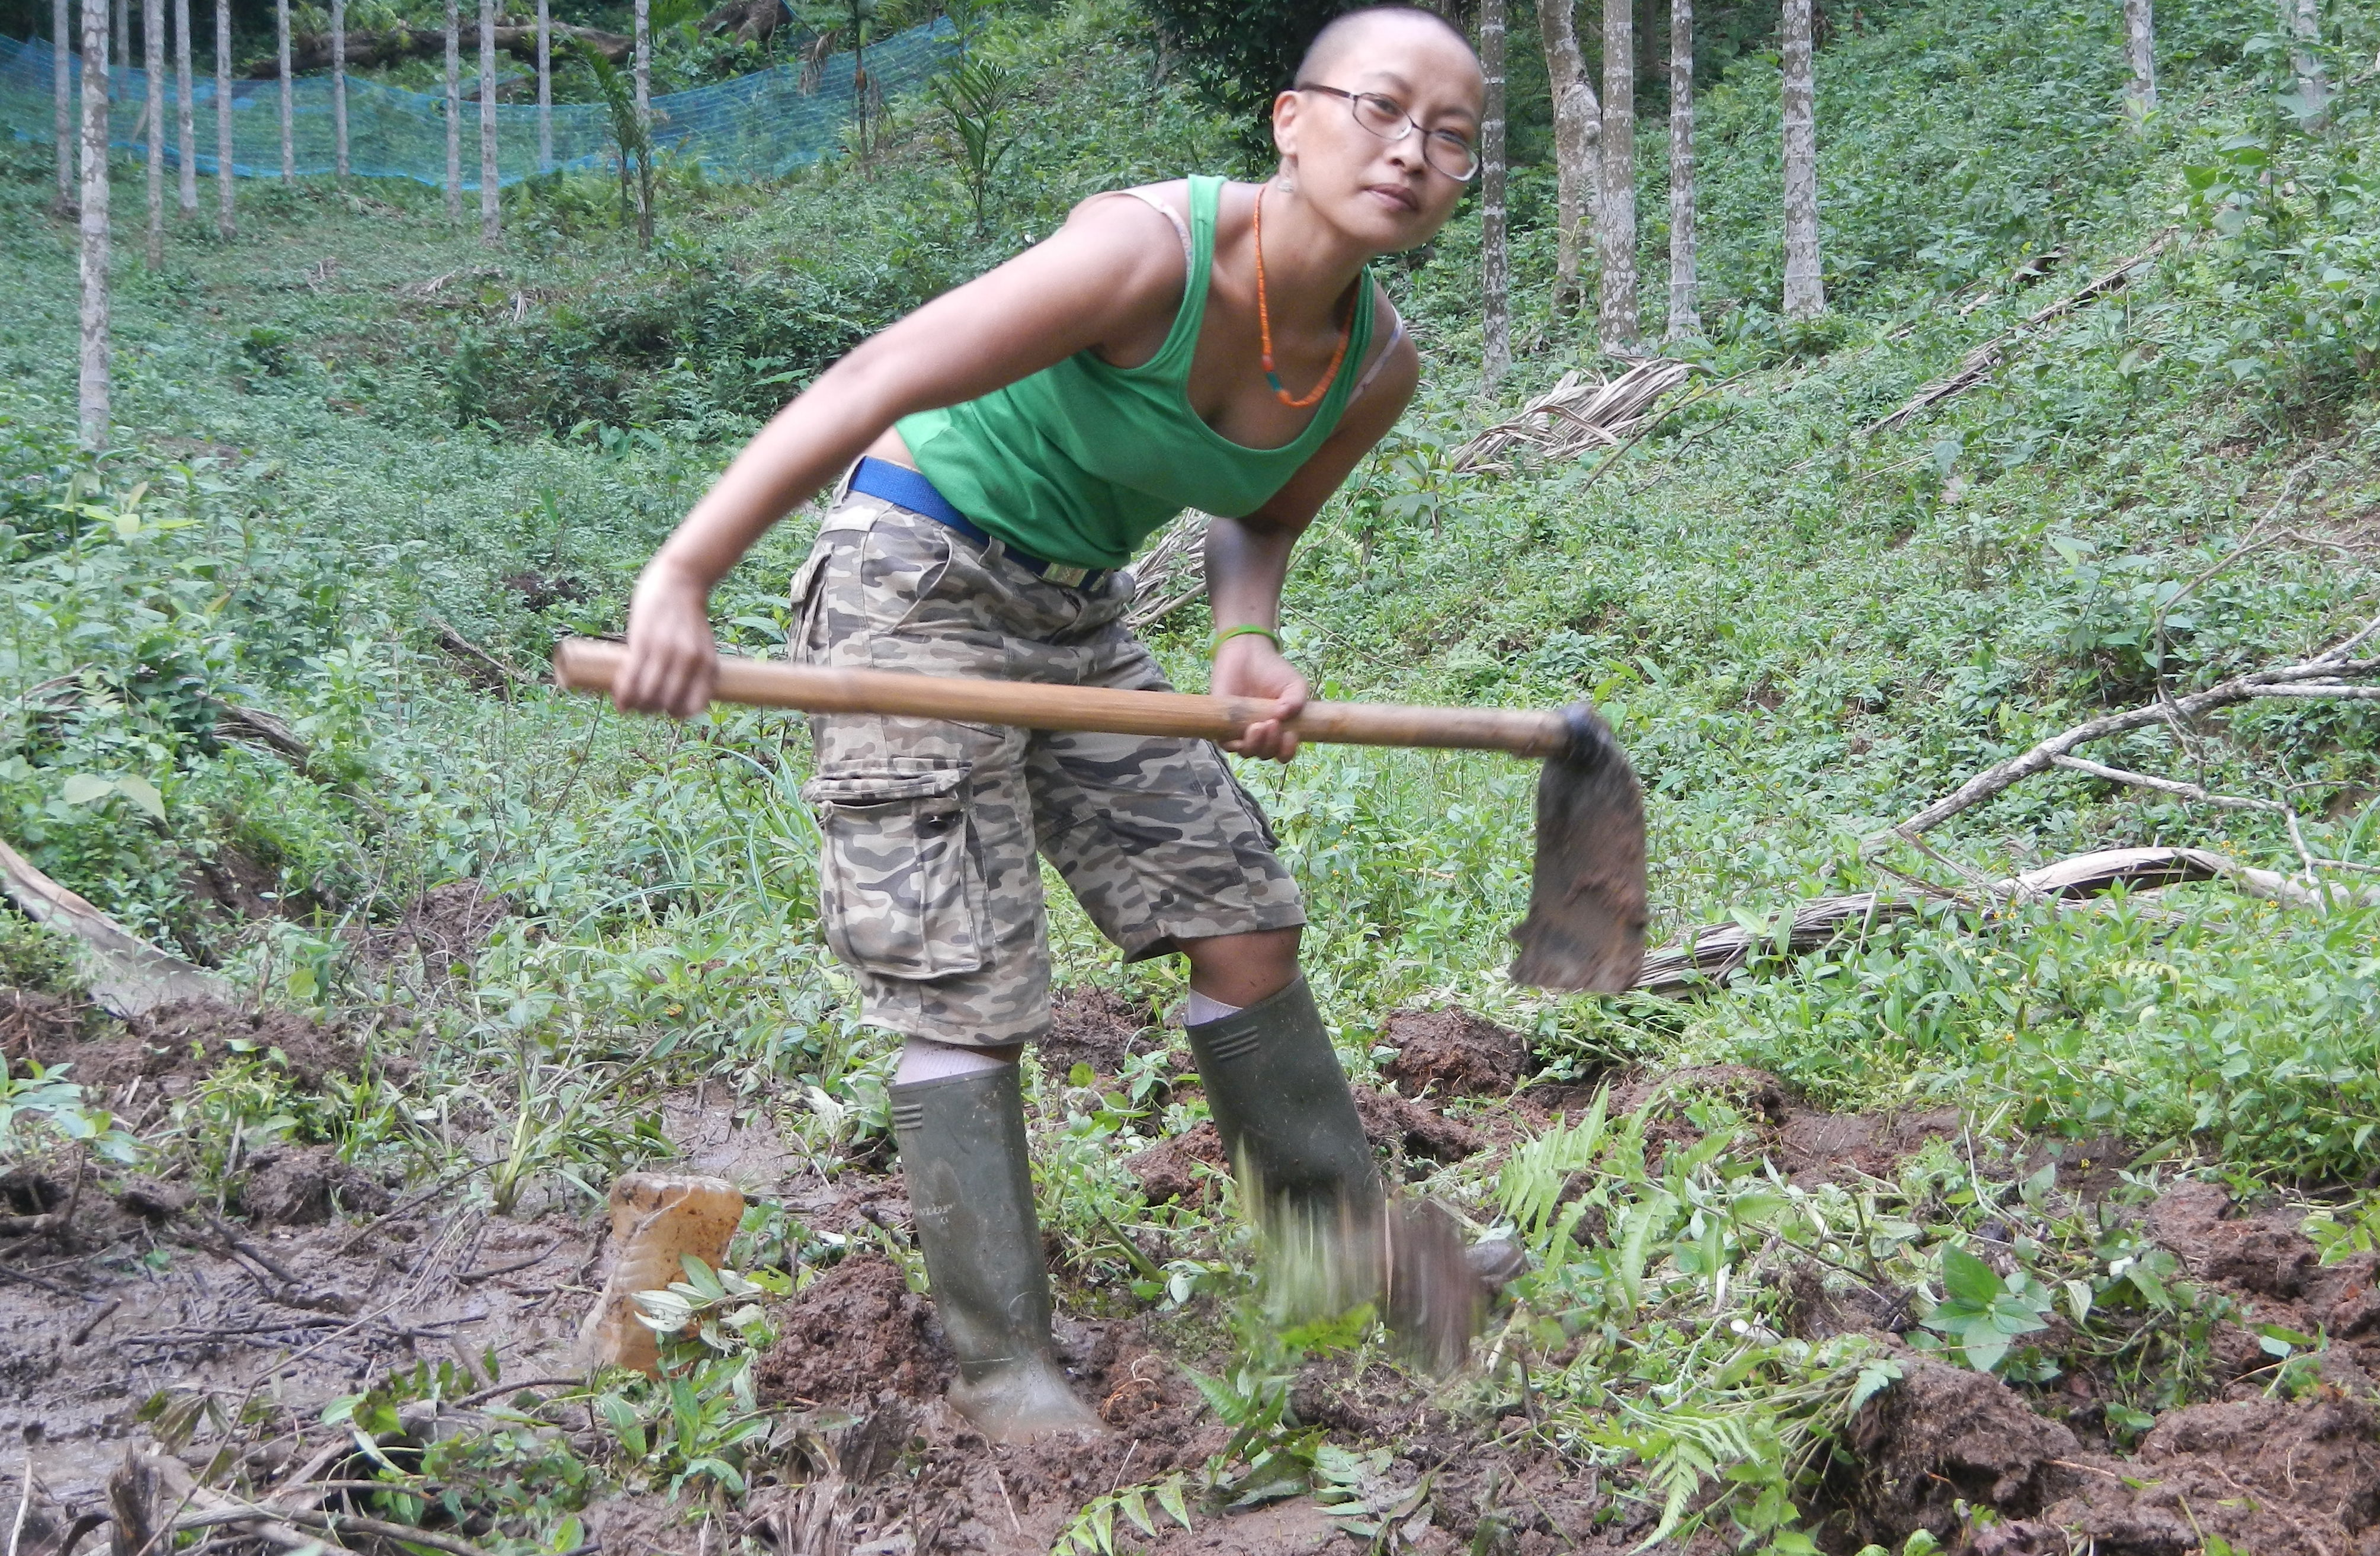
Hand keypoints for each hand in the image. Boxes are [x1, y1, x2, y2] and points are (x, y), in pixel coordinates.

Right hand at [614, 562, 718, 719]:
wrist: (680, 580)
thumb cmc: (688, 616)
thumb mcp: (701, 645)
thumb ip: (693, 667)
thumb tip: (672, 695)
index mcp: (708, 665)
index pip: (693, 706)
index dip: (676, 713)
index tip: (665, 707)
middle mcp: (690, 662)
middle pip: (667, 704)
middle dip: (652, 710)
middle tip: (642, 704)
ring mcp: (667, 653)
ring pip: (648, 695)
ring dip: (636, 705)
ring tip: (629, 701)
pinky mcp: (644, 643)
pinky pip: (632, 679)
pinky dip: (623, 694)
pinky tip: (620, 700)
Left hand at [1213, 631, 1307, 761]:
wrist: (1247, 653)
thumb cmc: (1273, 671)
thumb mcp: (1294, 684)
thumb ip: (1297, 699)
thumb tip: (1284, 715)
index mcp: (1279, 730)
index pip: (1283, 753)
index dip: (1287, 751)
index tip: (1291, 735)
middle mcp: (1260, 735)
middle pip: (1265, 754)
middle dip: (1271, 744)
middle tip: (1272, 723)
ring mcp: (1240, 731)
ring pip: (1247, 752)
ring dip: (1255, 744)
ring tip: (1258, 725)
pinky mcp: (1222, 725)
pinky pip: (1226, 745)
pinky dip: (1235, 743)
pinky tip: (1245, 728)